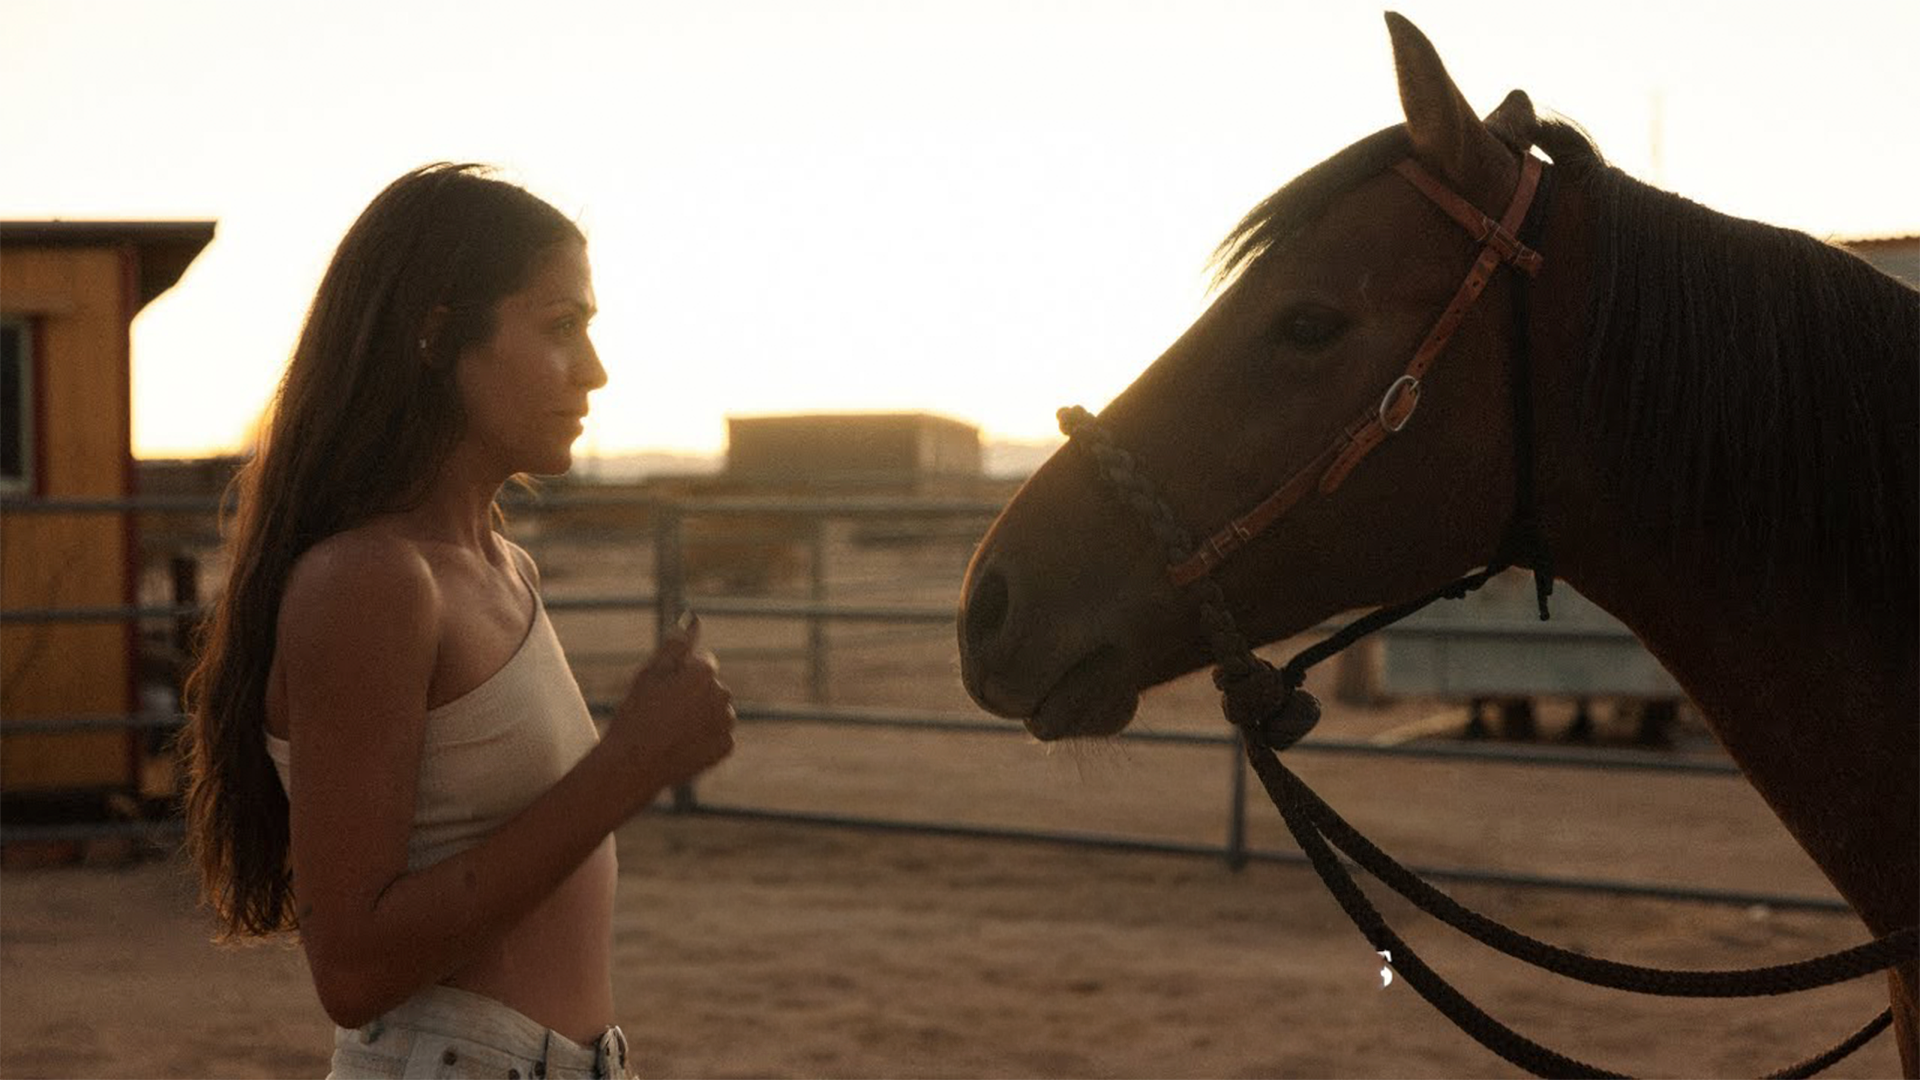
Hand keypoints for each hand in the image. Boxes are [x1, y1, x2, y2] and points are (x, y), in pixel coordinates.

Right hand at [606, 615, 734, 795]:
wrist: (633, 766)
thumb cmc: (637, 715)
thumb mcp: (650, 674)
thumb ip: (676, 644)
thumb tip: (693, 618)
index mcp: (704, 672)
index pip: (702, 663)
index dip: (680, 676)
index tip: (662, 692)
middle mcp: (722, 695)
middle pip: (711, 687)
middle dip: (694, 694)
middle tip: (663, 712)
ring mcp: (725, 723)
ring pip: (715, 711)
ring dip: (701, 716)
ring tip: (671, 730)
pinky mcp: (725, 747)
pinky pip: (718, 736)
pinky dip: (704, 739)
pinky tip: (681, 745)